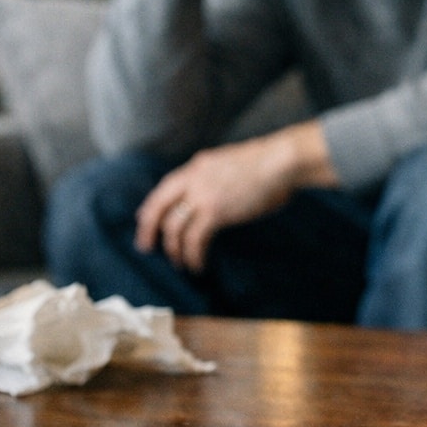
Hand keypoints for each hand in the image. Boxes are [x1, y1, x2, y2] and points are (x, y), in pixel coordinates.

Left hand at [134, 121, 336, 272]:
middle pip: (158, 207)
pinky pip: (195, 239)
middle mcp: (194, 179)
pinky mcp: (215, 212)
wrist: (280, 162)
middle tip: (146, 247)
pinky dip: (194, 255)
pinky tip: (198, 264)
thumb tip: (219, 197)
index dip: (152, 207)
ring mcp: (203, 196)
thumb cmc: (269, 164)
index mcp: (197, 166)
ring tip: (180, 263)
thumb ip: (217, 179)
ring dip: (174, 249)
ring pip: (174, 227)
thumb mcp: (231, 164)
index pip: (164, 188)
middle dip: (148, 229)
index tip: (146, 221)